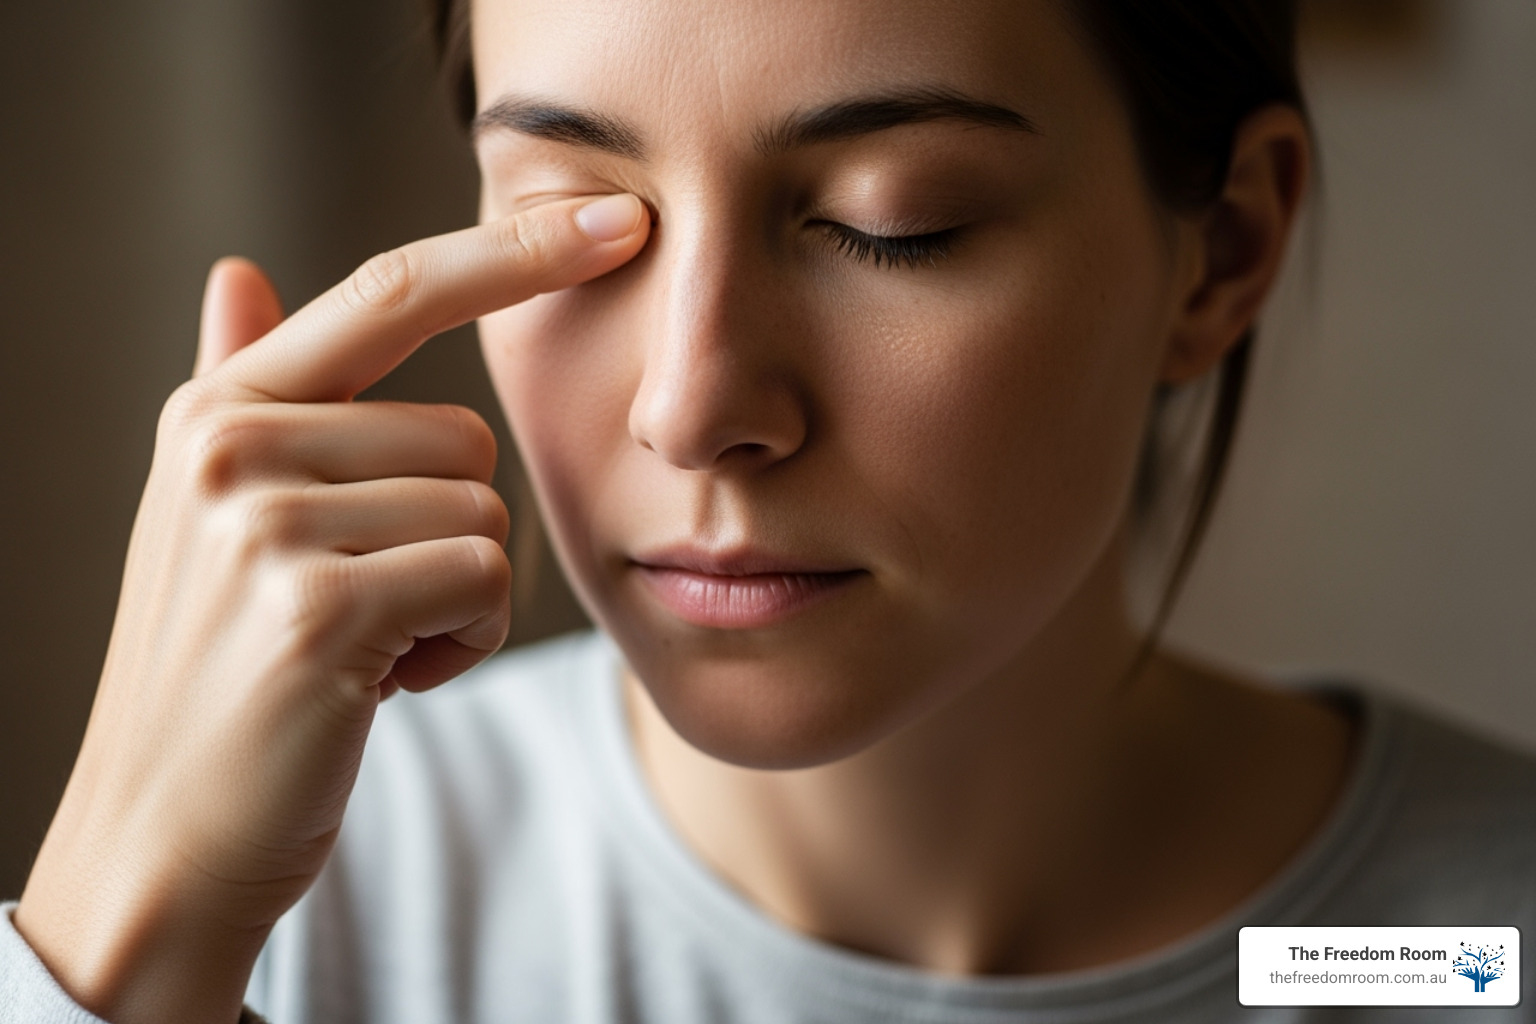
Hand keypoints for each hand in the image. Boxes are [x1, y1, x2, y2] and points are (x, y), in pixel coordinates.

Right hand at [13, 193, 649, 1023]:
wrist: (169, 835)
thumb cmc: (222, 673)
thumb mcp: (215, 518)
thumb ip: (242, 390)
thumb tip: (235, 270)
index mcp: (221, 410)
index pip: (394, 289)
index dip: (517, 248)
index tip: (623, 215)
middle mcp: (232, 445)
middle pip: (468, 436)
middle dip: (452, 531)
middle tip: (368, 608)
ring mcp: (266, 522)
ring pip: (483, 511)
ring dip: (457, 596)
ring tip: (366, 648)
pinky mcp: (318, 606)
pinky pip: (480, 579)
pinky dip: (460, 641)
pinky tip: (381, 685)